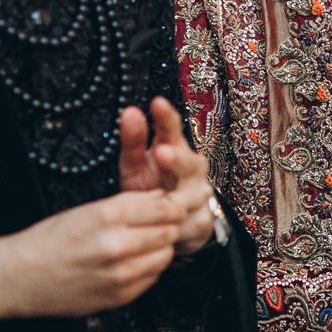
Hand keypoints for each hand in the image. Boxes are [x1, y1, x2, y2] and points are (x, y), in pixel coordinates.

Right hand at [0, 190, 183, 319]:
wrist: (20, 277)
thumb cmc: (49, 240)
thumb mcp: (86, 210)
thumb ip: (127, 203)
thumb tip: (161, 197)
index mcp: (107, 216)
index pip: (163, 207)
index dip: (172, 206)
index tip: (171, 206)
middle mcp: (116, 245)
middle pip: (168, 232)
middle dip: (168, 226)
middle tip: (161, 225)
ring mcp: (120, 274)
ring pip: (165, 256)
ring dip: (161, 248)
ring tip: (145, 244)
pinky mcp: (120, 296)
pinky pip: (153, 278)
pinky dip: (149, 268)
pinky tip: (133, 262)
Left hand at [119, 99, 217, 257]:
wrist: (173, 222)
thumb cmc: (151, 185)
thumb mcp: (135, 164)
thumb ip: (133, 141)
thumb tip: (130, 111)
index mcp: (175, 149)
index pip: (172, 130)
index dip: (166, 117)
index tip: (157, 103)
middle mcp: (193, 170)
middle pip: (189, 163)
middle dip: (177, 159)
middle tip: (163, 151)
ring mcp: (200, 196)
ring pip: (190, 197)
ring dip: (177, 199)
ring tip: (163, 199)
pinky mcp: (201, 222)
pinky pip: (186, 225)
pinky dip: (174, 227)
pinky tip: (162, 228)